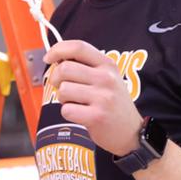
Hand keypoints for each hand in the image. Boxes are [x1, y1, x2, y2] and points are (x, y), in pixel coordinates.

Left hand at [44, 39, 144, 156]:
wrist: (131, 132)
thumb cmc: (114, 103)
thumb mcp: (108, 77)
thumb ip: (86, 66)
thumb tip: (57, 58)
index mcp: (108, 65)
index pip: (78, 47)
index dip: (58, 50)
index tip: (49, 57)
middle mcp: (106, 78)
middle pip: (65, 68)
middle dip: (56, 79)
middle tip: (63, 87)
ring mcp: (102, 97)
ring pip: (63, 90)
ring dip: (63, 98)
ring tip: (76, 103)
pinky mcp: (96, 117)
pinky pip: (66, 110)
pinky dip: (68, 113)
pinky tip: (80, 114)